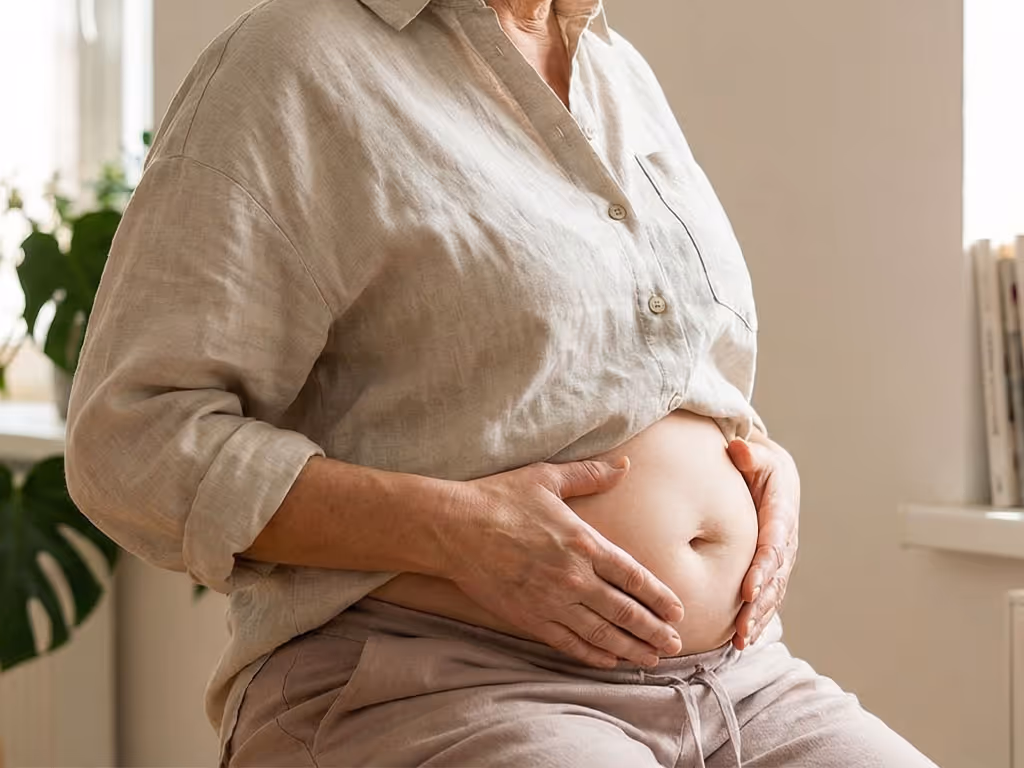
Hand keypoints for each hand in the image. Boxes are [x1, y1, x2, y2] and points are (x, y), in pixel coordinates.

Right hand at [444, 457, 684, 668]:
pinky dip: (592, 655)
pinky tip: (608, 661)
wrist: (453, 527)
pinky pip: (568, 643)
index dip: (660, 597)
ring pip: (601, 633)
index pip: (634, 576)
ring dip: (630, 648)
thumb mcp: (547, 478)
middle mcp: (573, 577)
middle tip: (675, 645)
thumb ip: (589, 475)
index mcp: (583, 543)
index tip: (678, 612)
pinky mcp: (528, 617)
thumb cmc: (499, 498)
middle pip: (625, 611)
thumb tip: (624, 465)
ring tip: (651, 659)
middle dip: (654, 631)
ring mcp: (551, 601)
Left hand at [726, 433, 799, 649]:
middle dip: (759, 605)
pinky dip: (758, 618)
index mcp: (781, 516)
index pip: (772, 546)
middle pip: (774, 579)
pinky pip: (768, 598)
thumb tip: (739, 450)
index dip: (762, 570)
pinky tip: (742, 640)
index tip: (747, 590)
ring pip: (773, 594)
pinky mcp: (772, 570)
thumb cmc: (758, 466)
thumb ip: (749, 456)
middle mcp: (785, 543)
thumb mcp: (757, 456)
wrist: (773, 477)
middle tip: (741, 628)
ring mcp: (780, 560)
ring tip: (740, 641)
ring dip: (758, 619)